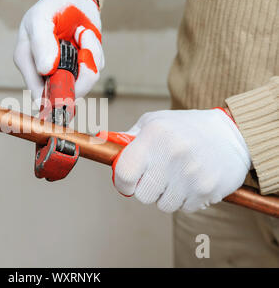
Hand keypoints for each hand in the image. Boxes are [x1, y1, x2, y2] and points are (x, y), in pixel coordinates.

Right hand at [13, 0, 103, 102]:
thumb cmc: (51, 7)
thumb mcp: (40, 19)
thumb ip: (41, 43)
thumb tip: (46, 70)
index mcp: (29, 64)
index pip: (40, 96)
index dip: (55, 97)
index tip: (69, 82)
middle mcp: (47, 73)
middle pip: (67, 95)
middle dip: (80, 73)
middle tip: (83, 49)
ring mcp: (67, 71)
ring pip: (85, 81)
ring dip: (89, 55)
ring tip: (82, 34)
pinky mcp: (84, 66)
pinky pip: (95, 67)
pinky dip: (95, 50)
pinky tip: (85, 36)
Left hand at [113, 108, 250, 212]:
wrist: (230, 134)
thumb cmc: (183, 128)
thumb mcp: (153, 122)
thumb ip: (127, 139)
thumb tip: (101, 148)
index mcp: (154, 135)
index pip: (124, 174)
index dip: (122, 183)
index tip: (127, 181)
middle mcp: (172, 154)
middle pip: (142, 195)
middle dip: (146, 188)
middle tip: (158, 175)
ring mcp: (191, 173)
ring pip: (163, 205)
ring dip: (166, 195)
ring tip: (178, 176)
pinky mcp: (207, 189)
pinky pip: (184, 208)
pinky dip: (186, 199)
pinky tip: (192, 181)